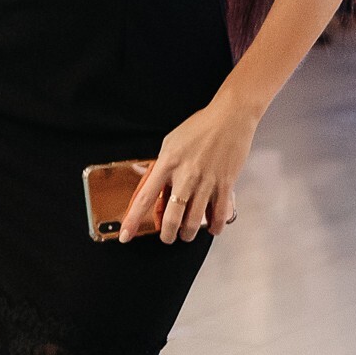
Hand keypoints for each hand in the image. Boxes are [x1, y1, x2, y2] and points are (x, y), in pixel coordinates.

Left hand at [118, 94, 255, 243]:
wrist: (230, 117)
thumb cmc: (199, 127)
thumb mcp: (170, 143)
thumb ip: (160, 166)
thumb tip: (150, 184)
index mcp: (167, 164)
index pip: (145, 198)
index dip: (133, 220)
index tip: (126, 236)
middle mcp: (185, 176)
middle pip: (171, 218)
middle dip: (168, 235)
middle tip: (168, 237)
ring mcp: (206, 182)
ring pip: (194, 222)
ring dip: (188, 233)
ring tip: (187, 233)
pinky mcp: (225, 184)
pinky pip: (218, 215)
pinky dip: (215, 227)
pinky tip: (212, 228)